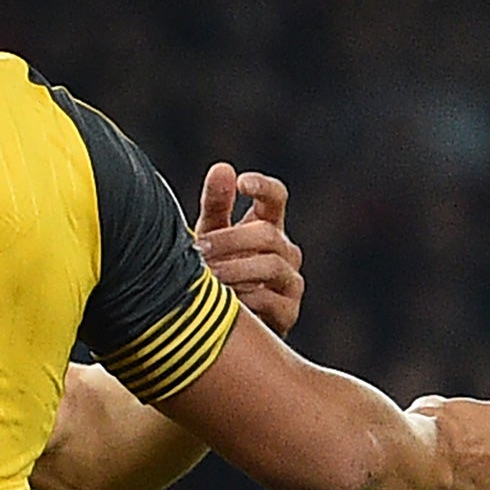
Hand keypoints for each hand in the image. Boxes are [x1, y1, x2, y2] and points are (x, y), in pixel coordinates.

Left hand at [195, 162, 303, 337]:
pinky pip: (270, 299)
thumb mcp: (211, 235)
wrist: (221, 322)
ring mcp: (291, 281)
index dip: (264, 187)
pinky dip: (243, 298)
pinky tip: (222, 301)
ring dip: (233, 269)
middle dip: (229, 240)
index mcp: (268, 226)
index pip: (276, 198)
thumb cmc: (216, 269)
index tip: (243, 182)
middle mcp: (286, 251)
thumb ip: (216, 204)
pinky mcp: (288, 312)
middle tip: (198, 249)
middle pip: (267, 233)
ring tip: (206, 276)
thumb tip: (223, 167)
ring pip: (271, 265)